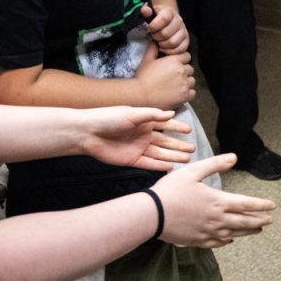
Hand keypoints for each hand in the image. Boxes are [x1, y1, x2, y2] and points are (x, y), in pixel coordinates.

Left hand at [78, 106, 195, 169]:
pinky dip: (159, 166)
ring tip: (186, 159)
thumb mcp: (132, 113)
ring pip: (159, 154)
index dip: (176, 127)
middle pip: (164, 142)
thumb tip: (171, 114)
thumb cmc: (107, 118)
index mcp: (143, 122)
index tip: (189, 131)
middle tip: (192, 149)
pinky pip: (148, 164)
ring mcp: (137, 148)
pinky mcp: (131, 160)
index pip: (164, 125)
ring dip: (172, 157)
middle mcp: (142, 135)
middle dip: (178, 146)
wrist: (87, 132)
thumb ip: (152, 115)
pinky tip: (170, 167)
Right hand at [134, 41, 195, 108]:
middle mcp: (181, 71)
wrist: (141, 95)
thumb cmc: (143, 78)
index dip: (182, 60)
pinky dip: (187, 93)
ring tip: (176, 85)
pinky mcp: (185, 96)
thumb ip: (153, 49)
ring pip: (192, 80)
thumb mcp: (147, 60)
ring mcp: (184, 84)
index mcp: (174, 61)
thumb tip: (155, 41)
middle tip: (174, 77)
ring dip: (186, 82)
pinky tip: (179, 93)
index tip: (176, 65)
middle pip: (190, 69)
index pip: (187, 56)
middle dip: (184, 71)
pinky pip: (192, 93)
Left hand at [141, 3, 188, 55]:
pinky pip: (180, 49)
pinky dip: (170, 51)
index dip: (154, 26)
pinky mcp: (186, 41)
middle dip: (156, 37)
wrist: (166, 21)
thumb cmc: (156, 18)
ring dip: (162, 44)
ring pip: (172, 43)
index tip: (149, 28)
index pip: (164, 19)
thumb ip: (145, 11)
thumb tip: (145, 10)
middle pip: (166, 33)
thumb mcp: (150, 13)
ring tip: (158, 42)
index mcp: (170, 12)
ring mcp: (184, 31)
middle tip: (153, 36)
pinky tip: (164, 48)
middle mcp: (179, 21)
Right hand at [152, 154, 276, 247]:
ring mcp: (208, 232)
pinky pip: (218, 242)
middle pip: (245, 222)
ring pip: (234, 233)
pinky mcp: (198, 241)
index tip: (272, 206)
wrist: (152, 215)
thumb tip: (234, 157)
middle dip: (259, 220)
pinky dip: (227, 240)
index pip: (247, 204)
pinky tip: (230, 239)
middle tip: (269, 220)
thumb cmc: (171, 190)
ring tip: (257, 230)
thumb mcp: (193, 171)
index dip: (261, 205)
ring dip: (248, 231)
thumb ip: (215, 164)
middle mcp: (217, 219)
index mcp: (218, 201)